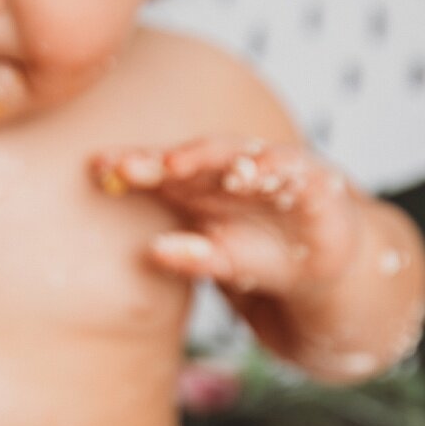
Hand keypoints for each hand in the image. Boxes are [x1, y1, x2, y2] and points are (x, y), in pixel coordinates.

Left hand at [91, 137, 361, 302]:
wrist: (326, 267)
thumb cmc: (262, 256)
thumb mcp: (222, 261)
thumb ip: (190, 256)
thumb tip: (151, 252)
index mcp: (206, 186)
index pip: (165, 170)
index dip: (134, 166)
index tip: (99, 168)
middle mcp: (238, 172)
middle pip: (199, 158)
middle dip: (166, 160)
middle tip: (132, 166)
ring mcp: (278, 175)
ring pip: (244, 158)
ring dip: (214, 158)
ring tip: (179, 163)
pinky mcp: (319, 188)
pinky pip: (299, 176)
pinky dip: (281, 171)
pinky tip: (260, 172)